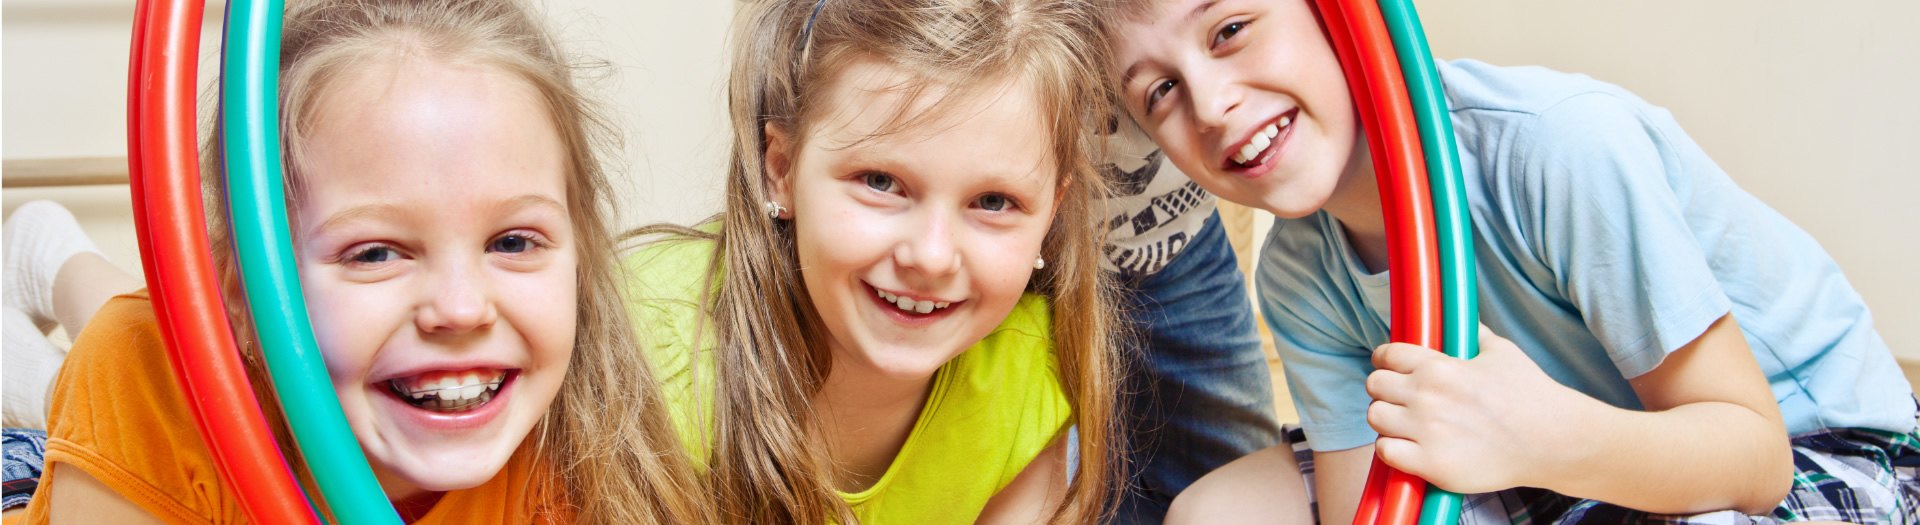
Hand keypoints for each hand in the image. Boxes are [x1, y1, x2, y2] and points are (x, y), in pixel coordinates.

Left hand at [1364, 326, 1589, 492]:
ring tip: (1405, 423)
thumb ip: (1472, 334)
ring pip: (1376, 417)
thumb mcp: (1501, 352)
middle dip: (1385, 389)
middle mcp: (1427, 396)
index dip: (1386, 361)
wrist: (1553, 441)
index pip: (1387, 355)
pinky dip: (1393, 449)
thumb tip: (1459, 318)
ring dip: (1387, 419)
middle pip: (1375, 385)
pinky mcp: (1431, 464)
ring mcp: (1426, 431)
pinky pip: (1386, 451)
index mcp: (1439, 366)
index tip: (1390, 368)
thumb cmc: (1530, 395)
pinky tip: (1410, 447)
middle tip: (1400, 398)